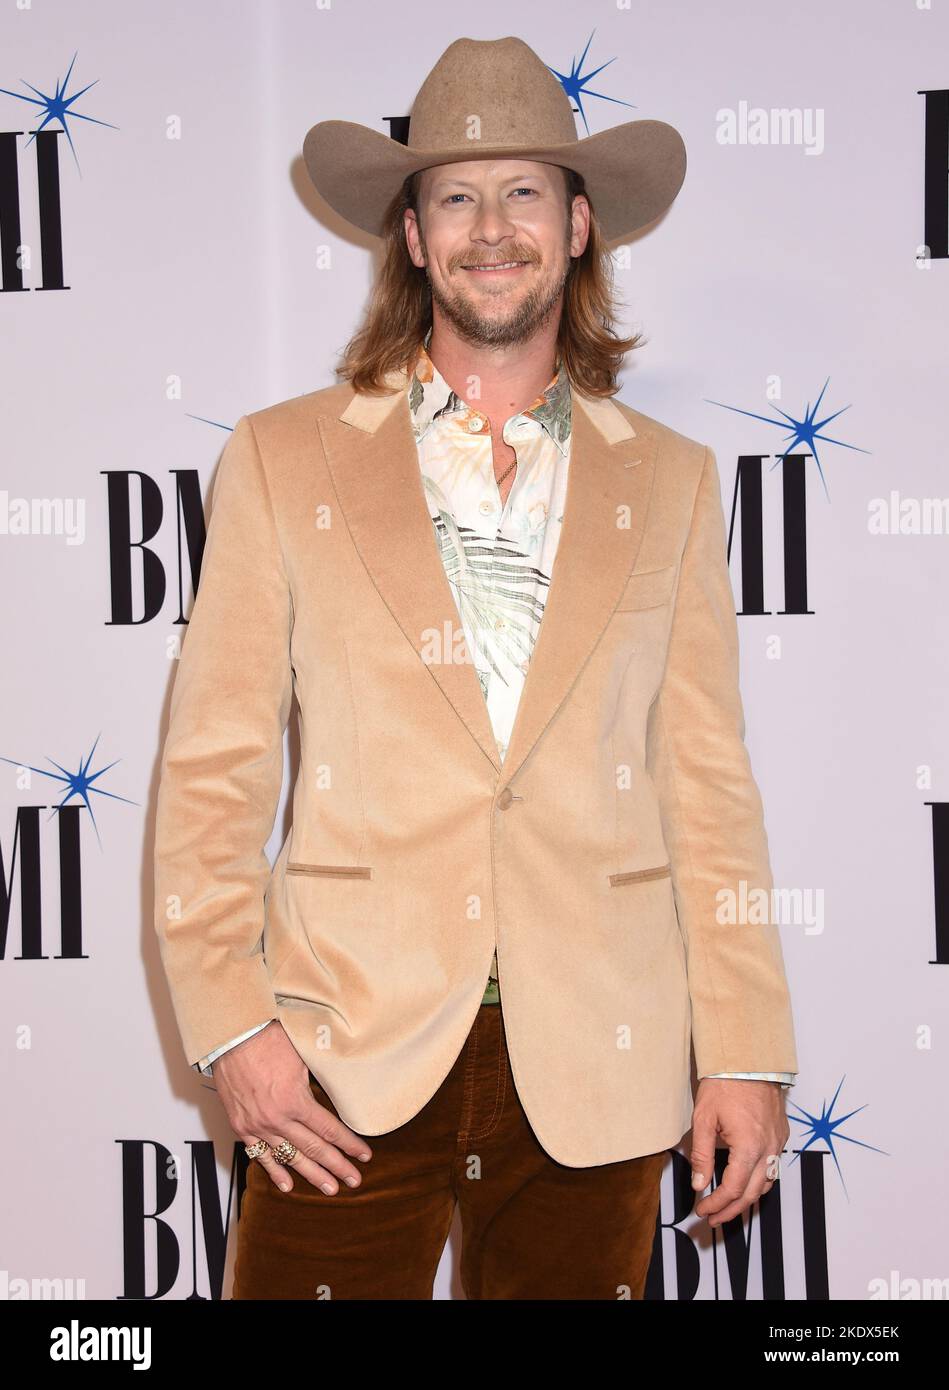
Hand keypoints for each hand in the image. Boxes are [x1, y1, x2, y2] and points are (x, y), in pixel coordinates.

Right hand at [213, 1020, 372, 1194]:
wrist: (231, 1037)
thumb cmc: (268, 1040)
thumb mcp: (303, 1057)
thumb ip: (319, 1080)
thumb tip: (341, 1089)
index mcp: (295, 1101)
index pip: (329, 1130)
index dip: (349, 1144)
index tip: (363, 1155)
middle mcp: (276, 1119)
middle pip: (313, 1149)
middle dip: (336, 1166)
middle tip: (354, 1180)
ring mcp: (257, 1125)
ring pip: (289, 1157)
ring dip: (311, 1174)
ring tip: (329, 1188)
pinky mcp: (241, 1126)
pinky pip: (259, 1155)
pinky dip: (274, 1171)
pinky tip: (287, 1184)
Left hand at [689, 1077, 788, 1227]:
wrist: (749, 1059)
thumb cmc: (725, 1084)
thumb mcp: (704, 1118)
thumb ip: (702, 1154)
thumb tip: (699, 1184)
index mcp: (749, 1147)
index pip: (733, 1188)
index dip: (716, 1204)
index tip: (702, 1209)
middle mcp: (769, 1149)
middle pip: (751, 1193)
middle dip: (731, 1210)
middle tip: (713, 1218)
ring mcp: (778, 1143)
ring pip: (766, 1184)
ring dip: (746, 1199)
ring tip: (727, 1207)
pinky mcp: (781, 1135)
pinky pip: (773, 1168)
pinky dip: (758, 1182)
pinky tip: (745, 1183)